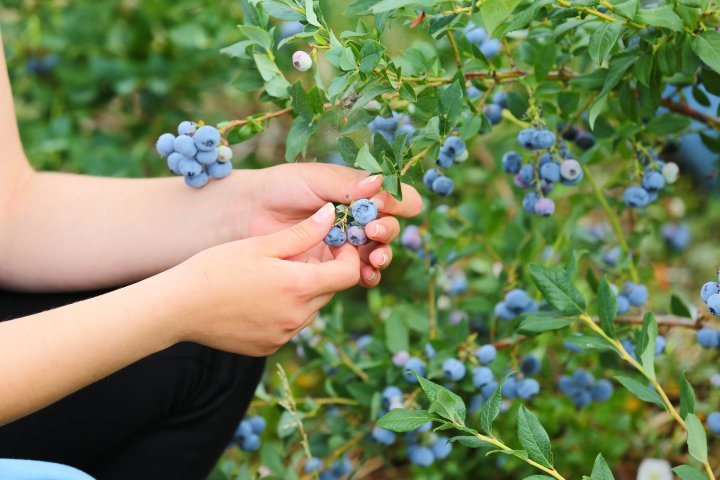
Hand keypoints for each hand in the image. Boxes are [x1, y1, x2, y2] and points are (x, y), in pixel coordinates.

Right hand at [166, 203, 359, 355]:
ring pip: (310, 309)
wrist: (178, 308)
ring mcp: (284, 336)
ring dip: (302, 291)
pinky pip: (290, 326)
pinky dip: (285, 311)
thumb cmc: (217, 269)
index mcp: (300, 287)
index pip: (349, 274)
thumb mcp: (261, 245)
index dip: (348, 256)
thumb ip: (302, 233)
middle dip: (322, 271)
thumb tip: (330, 215)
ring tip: (271, 276)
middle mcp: (298, 317)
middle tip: (295, 255)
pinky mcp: (269, 347)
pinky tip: (258, 298)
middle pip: (329, 291)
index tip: (334, 244)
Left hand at [236, 163, 422, 286]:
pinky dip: (366, 275)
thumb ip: (348, 185)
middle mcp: (356, 219)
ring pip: (376, 253)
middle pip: (388, 229)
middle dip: (386, 231)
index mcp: (358, 193)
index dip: (396, 203)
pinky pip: (356, 274)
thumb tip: (381, 184)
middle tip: (372, 231)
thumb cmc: (280, 187)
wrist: (246, 213)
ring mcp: (345, 244)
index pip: (393, 198)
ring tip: (375, 258)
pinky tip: (365, 274)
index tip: (382, 205)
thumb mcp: (316, 180)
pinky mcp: (330, 267)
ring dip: (382, 256)